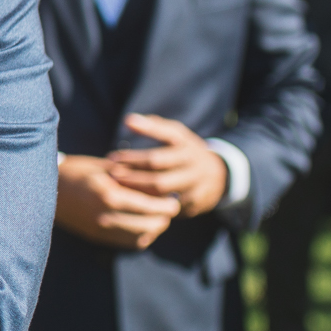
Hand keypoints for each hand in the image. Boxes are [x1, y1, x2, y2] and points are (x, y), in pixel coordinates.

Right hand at [54, 154, 181, 248]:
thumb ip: (131, 176)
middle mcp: (106, 215)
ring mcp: (100, 229)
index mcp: (109, 195)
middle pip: (150, 224)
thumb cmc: (77, 171)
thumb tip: (158, 182)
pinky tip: (143, 225)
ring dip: (155, 229)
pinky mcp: (97, 236)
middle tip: (171, 208)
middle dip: (165, 217)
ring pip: (141, 237)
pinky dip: (141, 236)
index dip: (167, 204)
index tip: (174, 199)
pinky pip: (127, 243)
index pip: (149, 205)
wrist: (45, 189)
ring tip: (159, 217)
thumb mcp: (104, 166)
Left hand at [106, 113, 230, 218]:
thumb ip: (153, 127)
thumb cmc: (186, 150)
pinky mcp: (194, 207)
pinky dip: (149, 207)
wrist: (219, 175)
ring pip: (163, 197)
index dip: (132, 159)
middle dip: (132, 179)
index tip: (111, 158)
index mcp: (187, 151)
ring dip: (138, 194)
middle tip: (110, 177)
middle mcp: (193, 171)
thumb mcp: (176, 134)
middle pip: (158, 180)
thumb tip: (128, 120)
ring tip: (116, 189)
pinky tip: (130, 204)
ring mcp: (195, 191)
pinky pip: (168, 210)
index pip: (156, 157)